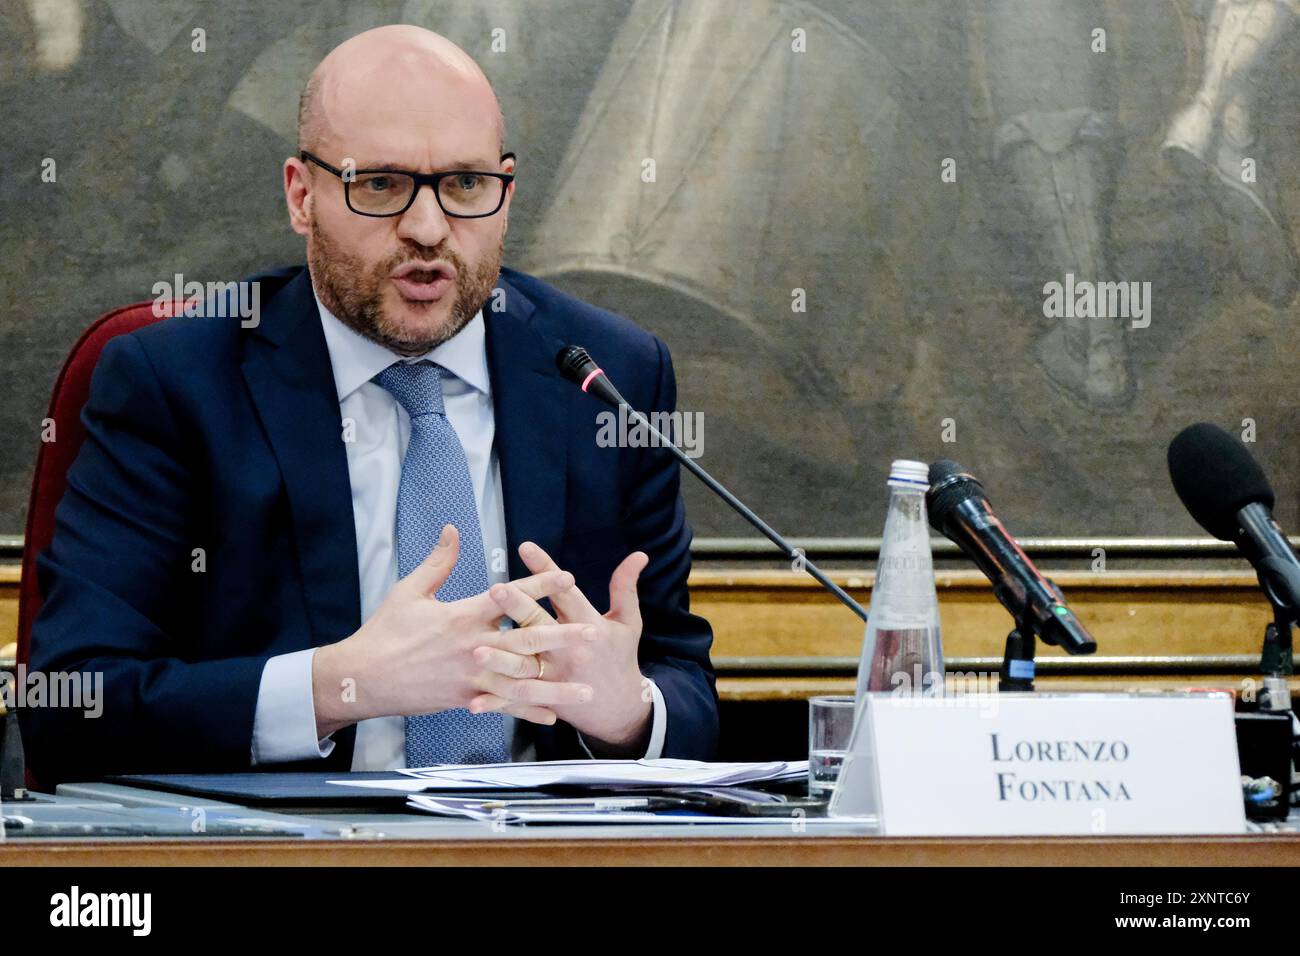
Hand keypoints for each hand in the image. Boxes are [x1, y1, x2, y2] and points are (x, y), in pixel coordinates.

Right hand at [311, 525, 596, 735]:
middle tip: (592, 634)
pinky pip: (502, 706)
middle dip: (562, 637)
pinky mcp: (464, 698)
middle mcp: (472, 646)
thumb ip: (438, 561)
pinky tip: (551, 716)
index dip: (540, 585)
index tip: (567, 577)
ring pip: (521, 682)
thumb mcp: (409, 591)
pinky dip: (527, 712)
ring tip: (586, 690)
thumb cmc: (384, 631)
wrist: (362, 678)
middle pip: (525, 640)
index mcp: (462, 615)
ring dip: (556, 686)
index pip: (509, 597)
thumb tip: (453, 529)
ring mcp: (470, 676)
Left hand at [471, 541, 653, 752]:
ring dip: (500, 658)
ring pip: (524, 665)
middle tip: (495, 589)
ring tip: (476, 646)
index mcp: (589, 626)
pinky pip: (516, 699)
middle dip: (517, 607)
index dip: (545, 569)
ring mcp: (555, 677)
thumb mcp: (628, 622)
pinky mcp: (544, 698)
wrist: (621, 708)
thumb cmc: (620, 657)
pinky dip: (495, 701)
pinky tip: (472, 700)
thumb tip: (639, 555)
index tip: (525, 548)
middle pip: (539, 625)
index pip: (564, 592)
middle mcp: (570, 650)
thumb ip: (626, 587)